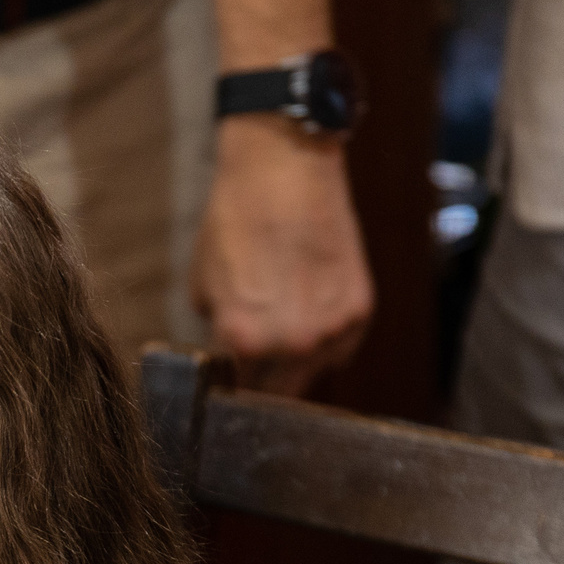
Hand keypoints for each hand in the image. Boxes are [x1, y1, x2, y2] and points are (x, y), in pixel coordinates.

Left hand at [192, 116, 372, 395]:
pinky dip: (326, 338)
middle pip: (278, 392)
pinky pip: (340, 347)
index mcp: (244, 341)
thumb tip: (230, 357)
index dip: (232, 388)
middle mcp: (292, 344)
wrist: (284, 170)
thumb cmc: (236, 221)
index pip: (237, 393)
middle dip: (264, 382)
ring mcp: (332, 330)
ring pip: (312, 371)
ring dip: (297, 361)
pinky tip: (311, 308)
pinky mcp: (360, 311)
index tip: (231, 382)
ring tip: (285, 325)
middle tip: (257, 363)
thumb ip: (220, 333)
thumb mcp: (203, 287)